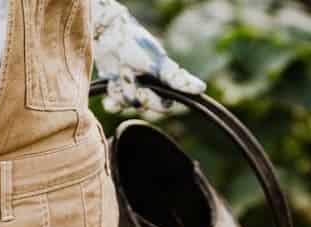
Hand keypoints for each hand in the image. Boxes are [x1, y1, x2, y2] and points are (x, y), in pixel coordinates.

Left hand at [91, 0, 205, 113]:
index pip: (165, 104)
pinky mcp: (116, 90)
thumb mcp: (158, 63)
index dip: (156, 103)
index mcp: (162, 82)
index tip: (142, 91)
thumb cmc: (137, 45)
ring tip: (119, 73)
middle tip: (127, 77)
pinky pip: (115, 107)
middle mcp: (148, 87)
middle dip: (135, 95)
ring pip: (129, 106)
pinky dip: (111, 100)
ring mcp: (131, 89)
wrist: (109, 34)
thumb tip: (202, 88)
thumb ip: (177, 79)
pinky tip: (110, 85)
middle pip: (146, 107)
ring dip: (121, 92)